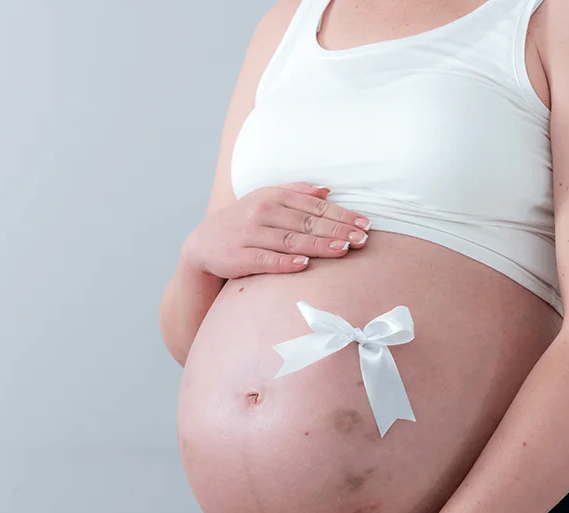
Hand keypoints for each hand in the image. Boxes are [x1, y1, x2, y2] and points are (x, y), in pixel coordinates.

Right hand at [181, 182, 371, 279]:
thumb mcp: (265, 199)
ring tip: (343, 250)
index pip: (314, 206)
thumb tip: (328, 189)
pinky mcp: (239, 256)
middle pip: (307, 222)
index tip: (365, 224)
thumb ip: (296, 192)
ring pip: (290, 240)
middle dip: (337, 231)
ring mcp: (250, 234)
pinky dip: (285, 262)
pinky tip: (304, 265)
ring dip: (318, 246)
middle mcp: (262, 212)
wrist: (203, 243)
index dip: (341, 215)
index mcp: (273, 196)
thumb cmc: (243, 221)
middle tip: (362, 239)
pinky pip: (266, 259)